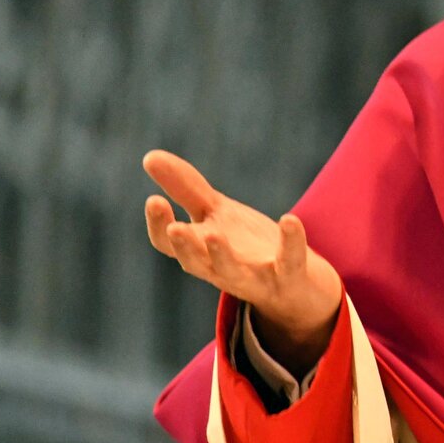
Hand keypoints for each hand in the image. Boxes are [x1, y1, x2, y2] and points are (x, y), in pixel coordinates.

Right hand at [142, 149, 342, 372]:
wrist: (295, 286)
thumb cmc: (245, 246)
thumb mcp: (215, 213)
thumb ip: (185, 188)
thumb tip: (149, 156)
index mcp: (200, 251)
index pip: (168, 244)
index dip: (159, 225)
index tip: (154, 200)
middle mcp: (220, 269)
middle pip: (195, 262)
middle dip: (184, 246)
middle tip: (175, 228)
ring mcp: (254, 277)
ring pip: (232, 273)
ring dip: (222, 255)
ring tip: (215, 235)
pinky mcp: (288, 277)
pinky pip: (290, 262)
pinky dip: (291, 242)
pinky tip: (289, 219)